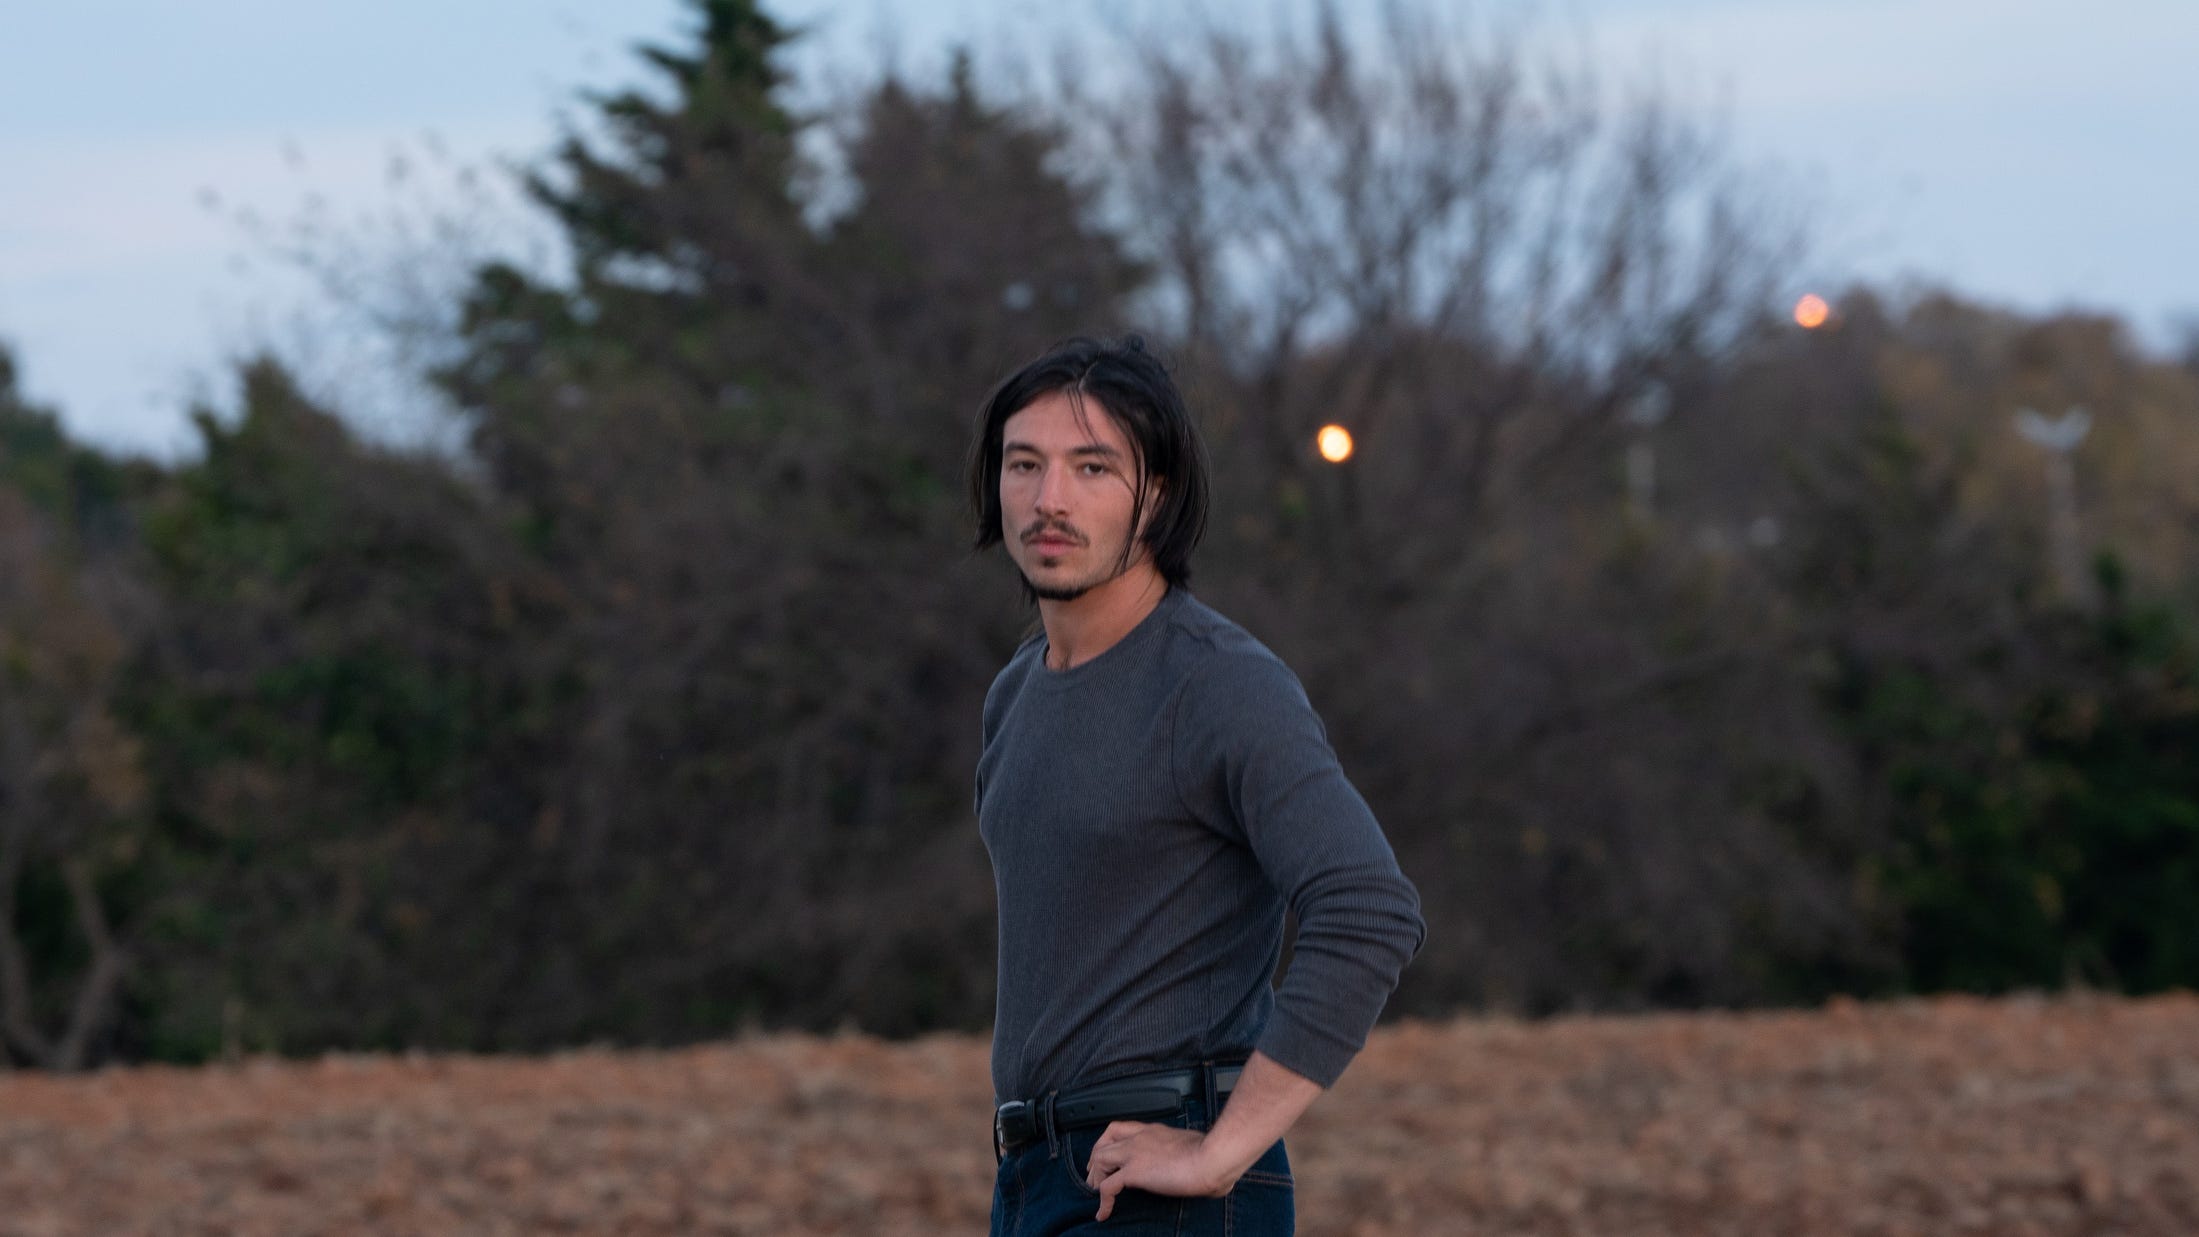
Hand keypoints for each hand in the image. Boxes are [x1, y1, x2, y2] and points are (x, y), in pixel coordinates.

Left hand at [1082, 1121, 1232, 1220]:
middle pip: (1104, 1141)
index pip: (1119, 1128)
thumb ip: (1183, 1152)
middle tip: (1094, 1177)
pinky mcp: (1134, 1172)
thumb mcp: (1192, 1146)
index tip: (1106, 1157)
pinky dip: (1102, 1201)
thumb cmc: (1212, 1154)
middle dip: (1095, 1159)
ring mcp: (1134, 1153)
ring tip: (1096, 1194)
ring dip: (1095, 1177)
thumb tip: (1189, 1165)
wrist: (1212, 1159)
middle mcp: (1139, 1137)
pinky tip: (1103, 1213)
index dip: (1107, 1142)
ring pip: (1100, 1159)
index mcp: (1153, 1130)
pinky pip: (1107, 1186)